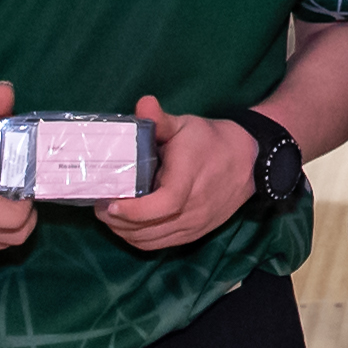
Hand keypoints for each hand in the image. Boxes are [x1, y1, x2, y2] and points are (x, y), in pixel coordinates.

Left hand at [97, 94, 258, 250]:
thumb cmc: (211, 140)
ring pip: (152, 241)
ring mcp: (195, 225)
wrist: (249, 161)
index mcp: (190, 178)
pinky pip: (161, 244)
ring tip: (109, 214)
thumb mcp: (186, 125)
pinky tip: (127, 224)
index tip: (110, 203)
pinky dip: (139, 239)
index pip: (164, 204)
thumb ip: (160, 120)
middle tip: (98, 205)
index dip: (134, 210)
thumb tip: (143, 103)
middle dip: (118, 221)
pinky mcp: (195, 233)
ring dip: (125, 232)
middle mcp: (194, 208)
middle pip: (150, 229)